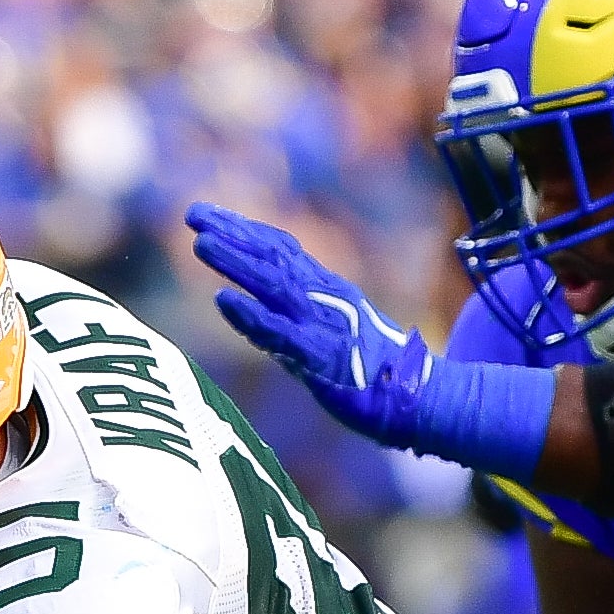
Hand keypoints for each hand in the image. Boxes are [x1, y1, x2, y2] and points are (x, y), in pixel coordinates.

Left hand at [186, 201, 554, 474]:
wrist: (420, 400)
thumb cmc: (374, 371)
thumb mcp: (332, 331)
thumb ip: (292, 316)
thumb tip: (248, 305)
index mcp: (327, 290)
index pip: (282, 248)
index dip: (244, 228)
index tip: (208, 214)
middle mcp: (324, 299)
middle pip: (274, 256)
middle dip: (233, 232)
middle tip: (193, 213)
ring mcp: (323, 326)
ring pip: (274, 286)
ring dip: (237, 262)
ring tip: (202, 244)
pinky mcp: (321, 359)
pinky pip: (281, 334)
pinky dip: (251, 316)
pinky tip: (224, 300)